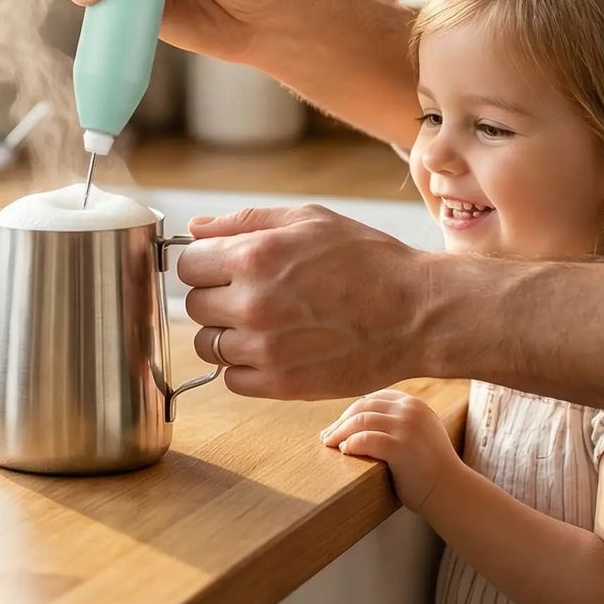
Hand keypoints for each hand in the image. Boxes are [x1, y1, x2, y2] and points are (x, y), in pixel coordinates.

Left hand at [180, 204, 431, 398]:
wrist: (416, 313)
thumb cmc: (366, 258)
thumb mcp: (308, 219)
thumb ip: (245, 221)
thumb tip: (195, 229)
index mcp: (254, 257)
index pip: (188, 265)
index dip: (205, 262)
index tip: (224, 265)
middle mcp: (252, 304)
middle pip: (194, 305)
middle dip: (215, 296)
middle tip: (250, 292)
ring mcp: (265, 349)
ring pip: (208, 345)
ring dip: (225, 333)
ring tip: (263, 321)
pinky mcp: (281, 385)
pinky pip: (231, 379)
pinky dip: (243, 366)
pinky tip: (271, 348)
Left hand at [321, 389, 461, 511]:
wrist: (451, 491)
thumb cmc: (430, 467)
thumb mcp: (420, 431)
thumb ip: (400, 420)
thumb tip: (361, 419)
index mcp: (413, 404)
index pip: (373, 399)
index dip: (352, 411)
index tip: (339, 424)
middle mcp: (410, 410)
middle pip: (363, 407)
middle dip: (341, 421)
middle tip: (327, 436)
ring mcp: (406, 426)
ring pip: (360, 421)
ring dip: (340, 432)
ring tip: (330, 444)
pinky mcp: (401, 446)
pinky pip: (366, 440)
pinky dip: (351, 444)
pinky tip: (345, 451)